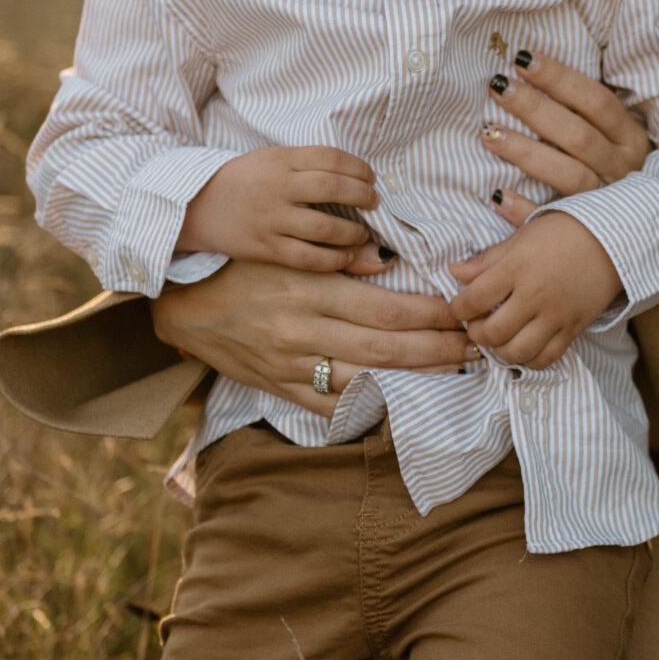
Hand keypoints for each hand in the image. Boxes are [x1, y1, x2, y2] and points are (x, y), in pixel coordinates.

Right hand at [150, 258, 476, 418]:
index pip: (386, 310)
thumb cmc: (243, 269)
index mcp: (309, 292)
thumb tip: (389, 261)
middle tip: (473, 346)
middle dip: (437, 349)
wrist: (185, 307)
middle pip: (386, 349)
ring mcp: (292, 367)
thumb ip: (338, 259)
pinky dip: (369, 407)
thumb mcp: (288, 252)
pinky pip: (332, 406)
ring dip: (415, 378)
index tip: (460, 313)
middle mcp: (303, 333)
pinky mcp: (282, 389)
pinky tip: (403, 402)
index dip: (431, 316)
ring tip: (453, 372)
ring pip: (366, 381)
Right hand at [179, 146, 380, 272]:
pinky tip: (344, 257)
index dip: (358, 168)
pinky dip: (334, 260)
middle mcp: (277, 188)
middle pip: (333, 188)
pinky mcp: (265, 248)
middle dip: (363, 196)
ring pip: (326, 227)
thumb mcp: (272, 160)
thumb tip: (359, 180)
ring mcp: (271, 220)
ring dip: (353, 232)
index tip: (369, 177)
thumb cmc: (244, 181)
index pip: (330, 158)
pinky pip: (308, 258)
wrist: (196, 206)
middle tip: (373, 203)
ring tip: (361, 233)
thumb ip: (308, 167)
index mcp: (280, 160)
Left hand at [447, 212, 621, 369]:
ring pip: (518, 351)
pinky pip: (546, 358)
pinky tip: (522, 345)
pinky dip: (528, 359)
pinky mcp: (574, 328)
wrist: (614, 240)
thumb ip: (487, 259)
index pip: (474, 299)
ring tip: (498, 337)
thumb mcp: (522, 236)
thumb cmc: (564, 231)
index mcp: (518, 267)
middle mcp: (535, 295)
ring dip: (500, 350)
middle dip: (476, 333)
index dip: (458, 309)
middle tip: (476, 325)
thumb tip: (454, 271)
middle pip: (492, 332)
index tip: (459, 307)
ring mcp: (556, 315)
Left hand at [480, 48, 652, 228]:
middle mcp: (622, 168)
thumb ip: (581, 111)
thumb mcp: (613, 136)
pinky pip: (554, 219)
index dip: (561, 79)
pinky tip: (497, 194)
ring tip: (489, 134)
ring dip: (527, 153)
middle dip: (536, 108)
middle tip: (499, 86)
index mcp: (630, 138)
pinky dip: (525, 208)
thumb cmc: (614, 165)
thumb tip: (532, 67)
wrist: (643, 227)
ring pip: (569, 175)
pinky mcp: (586, 233)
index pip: (597, 102)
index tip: (524, 59)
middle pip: (578, 136)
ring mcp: (606, 202)